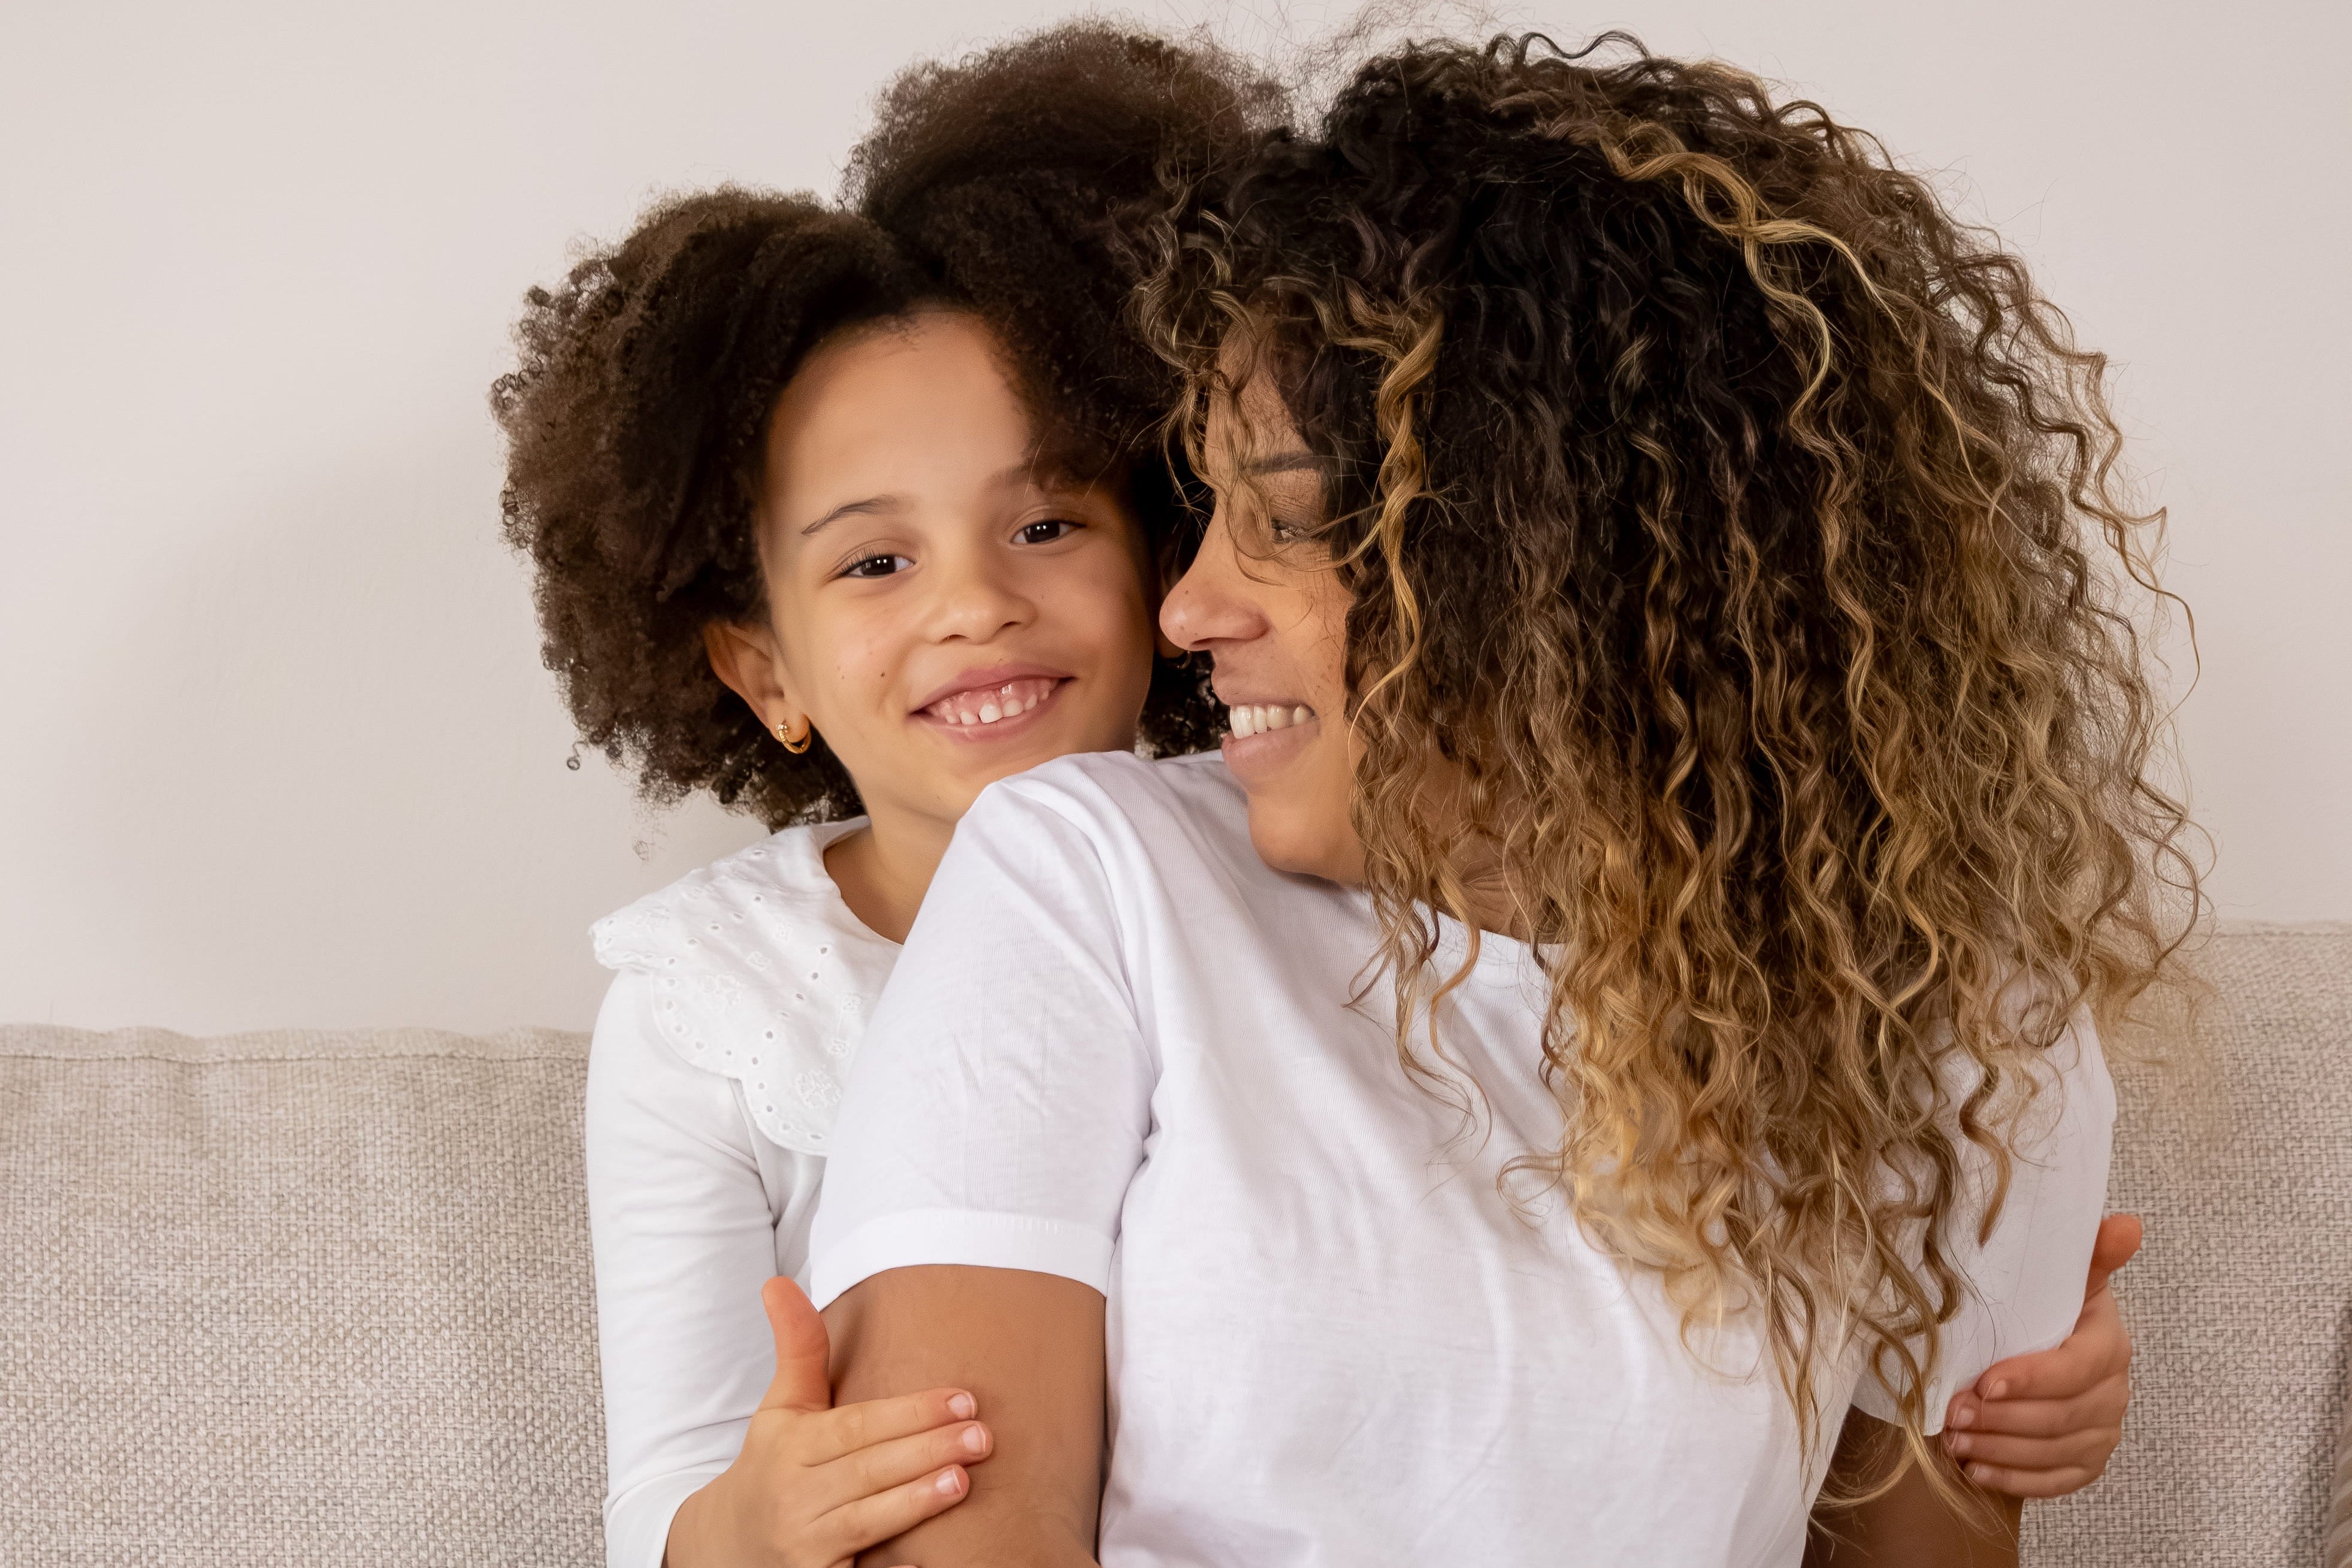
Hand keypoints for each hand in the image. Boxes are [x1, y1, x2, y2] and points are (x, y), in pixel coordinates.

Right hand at [665, 1276, 990, 1567]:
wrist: (727, 1546)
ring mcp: (802, 1542)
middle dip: (927, 1450)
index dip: (910, 1413)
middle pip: (868, 1469)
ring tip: (964, 1478)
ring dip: (916, 1500)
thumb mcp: (781, 1408)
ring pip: (865, 1519)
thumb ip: (797, 1348)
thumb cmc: (773, 1465)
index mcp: (790, 1446)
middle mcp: (793, 1494)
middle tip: (983, 1435)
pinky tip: (933, 1555)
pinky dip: (892, 1561)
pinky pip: (857, 1567)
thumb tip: (778, 1281)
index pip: (857, 1426)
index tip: (964, 1399)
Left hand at [1940, 1212, 2139, 1498]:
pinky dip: (2014, 1479)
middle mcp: (2113, 1391)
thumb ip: (2087, 1256)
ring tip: (1954, 1439)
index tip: (1985, 1382)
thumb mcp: (2056, 1281)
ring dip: (2000, 1449)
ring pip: (2053, 1451)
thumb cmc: (2035, 1313)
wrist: (2029, 1358)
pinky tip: (1976, 1470)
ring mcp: (2103, 1432)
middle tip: (1953, 1413)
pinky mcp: (2087, 1464)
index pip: (2075, 1367)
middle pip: (2061, 1415)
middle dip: (2002, 1418)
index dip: (2033, 1378)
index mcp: (2107, 1343)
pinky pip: (2056, 1481)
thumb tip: (2126, 1224)